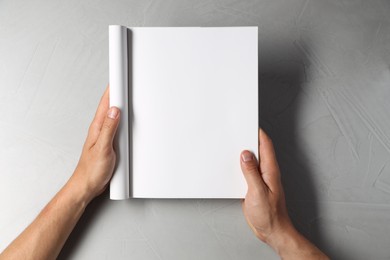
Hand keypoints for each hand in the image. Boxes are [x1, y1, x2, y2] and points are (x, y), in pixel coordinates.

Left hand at [70, 87, 119, 201]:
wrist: (87, 185)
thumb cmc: (91, 170)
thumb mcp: (102, 148)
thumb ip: (109, 129)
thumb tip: (115, 110)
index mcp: (97, 127)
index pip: (106, 102)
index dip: (113, 88)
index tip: (120, 76)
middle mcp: (101, 128)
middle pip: (111, 105)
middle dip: (119, 91)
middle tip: (127, 79)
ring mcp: (106, 135)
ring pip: (115, 114)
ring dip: (122, 104)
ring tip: (130, 93)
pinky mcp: (111, 142)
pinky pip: (118, 126)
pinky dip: (124, 118)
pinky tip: (128, 118)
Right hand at [241, 128, 291, 242]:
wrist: (272, 230)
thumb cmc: (269, 215)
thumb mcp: (257, 192)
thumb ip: (251, 172)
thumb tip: (245, 155)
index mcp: (270, 170)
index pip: (266, 145)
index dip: (258, 132)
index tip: (248, 123)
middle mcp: (266, 172)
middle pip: (258, 150)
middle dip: (248, 139)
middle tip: (236, 131)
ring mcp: (261, 179)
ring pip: (251, 160)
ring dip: (243, 153)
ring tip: (231, 145)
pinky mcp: (254, 186)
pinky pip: (247, 171)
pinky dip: (240, 165)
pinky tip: (232, 166)